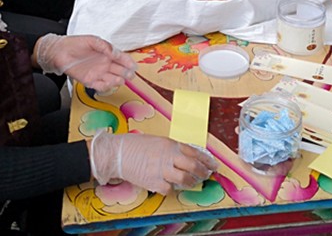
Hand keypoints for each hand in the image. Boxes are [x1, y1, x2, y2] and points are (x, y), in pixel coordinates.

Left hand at [34, 34, 136, 89]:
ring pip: (112, 79)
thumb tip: (115, 53)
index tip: (133, 65)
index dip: (128, 62)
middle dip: (126, 73)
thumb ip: (105, 46)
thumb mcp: (93, 40)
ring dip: (117, 80)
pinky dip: (106, 86)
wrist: (60, 51)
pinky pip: (100, 86)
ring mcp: (98, 73)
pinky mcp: (90, 81)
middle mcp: (104, 64)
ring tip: (120, 79)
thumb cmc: (75, 44)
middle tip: (130, 75)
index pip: (121, 58)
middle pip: (119, 70)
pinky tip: (109, 83)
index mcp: (107, 53)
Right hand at [90, 130, 218, 193]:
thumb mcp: (158, 141)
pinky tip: (172, 186)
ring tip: (193, 182)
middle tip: (206, 175)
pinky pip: (170, 189)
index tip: (213, 165)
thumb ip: (173, 148)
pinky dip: (173, 189)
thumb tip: (187, 156)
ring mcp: (162, 170)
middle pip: (193, 166)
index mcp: (170, 144)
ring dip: (191, 182)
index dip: (206, 160)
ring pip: (184, 180)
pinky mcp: (154, 182)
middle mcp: (168, 157)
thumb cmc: (136, 145)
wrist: (118, 154)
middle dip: (203, 172)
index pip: (195, 152)